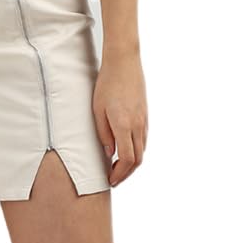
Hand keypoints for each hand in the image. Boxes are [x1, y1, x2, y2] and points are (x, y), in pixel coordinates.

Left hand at [93, 52, 147, 186]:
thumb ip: (103, 133)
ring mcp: (144, 120)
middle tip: (113, 179)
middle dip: (126, 173)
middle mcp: (138, 125)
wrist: (124, 62)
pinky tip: (125, 151)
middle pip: (138, 160)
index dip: (119, 174)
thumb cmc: (106, 84)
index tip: (110, 180)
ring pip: (143, 150)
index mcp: (124, 125)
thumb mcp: (97, 110)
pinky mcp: (145, 115)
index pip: (127, 160)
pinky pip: (143, 139)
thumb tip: (109, 153)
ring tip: (117, 168)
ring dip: (131, 163)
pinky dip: (136, 151)